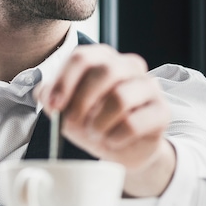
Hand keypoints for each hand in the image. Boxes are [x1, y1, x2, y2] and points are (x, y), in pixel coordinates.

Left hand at [35, 44, 175, 196]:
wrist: (123, 148)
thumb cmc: (94, 122)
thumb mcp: (66, 109)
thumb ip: (51, 96)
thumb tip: (43, 92)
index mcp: (104, 58)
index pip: (82, 57)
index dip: (64, 82)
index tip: (53, 106)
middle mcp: (129, 65)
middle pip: (104, 72)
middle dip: (81, 102)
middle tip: (72, 123)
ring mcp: (149, 86)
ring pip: (120, 98)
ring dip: (99, 122)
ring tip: (94, 134)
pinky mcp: (162, 111)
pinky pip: (134, 123)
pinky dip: (115, 137)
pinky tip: (111, 140)